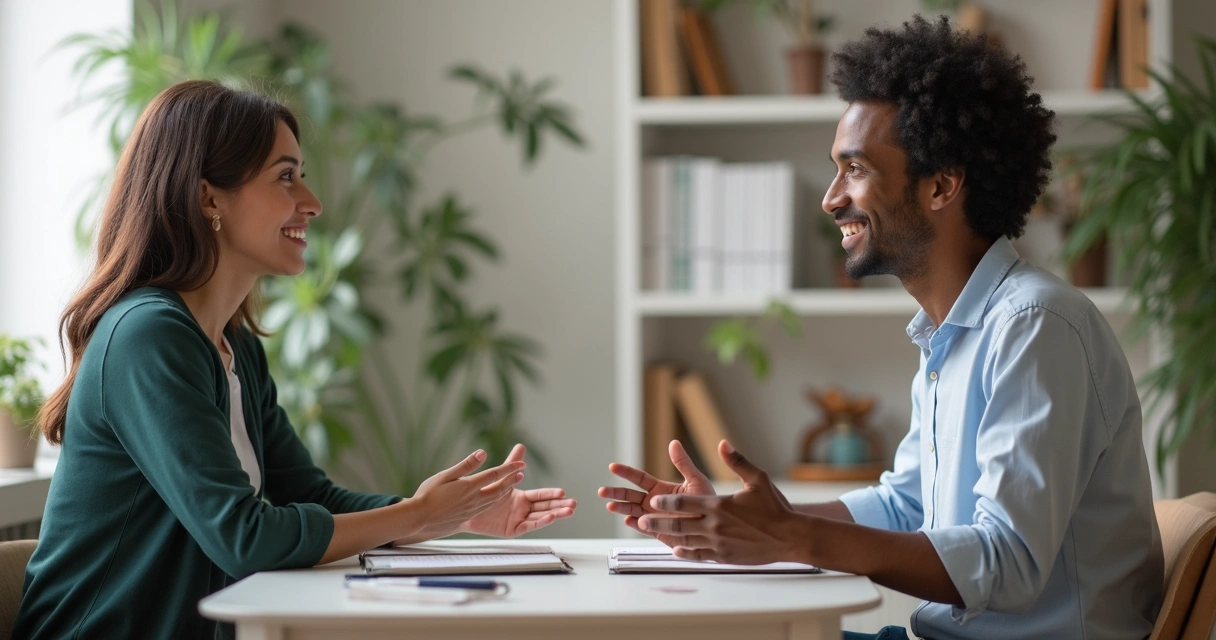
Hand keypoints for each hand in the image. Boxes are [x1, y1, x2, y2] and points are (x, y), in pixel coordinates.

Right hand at [404, 449, 525, 541]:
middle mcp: (474, 499)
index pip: (495, 475)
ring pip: (494, 500)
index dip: (509, 468)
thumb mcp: (445, 475)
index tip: (521, 463)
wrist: (419, 519)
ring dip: (505, 490)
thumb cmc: (428, 494)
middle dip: (511, 480)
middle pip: (499, 489)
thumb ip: (465, 465)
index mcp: (469, 487)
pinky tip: (494, 498)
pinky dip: (495, 500)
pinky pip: (486, 507)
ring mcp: (472, 510)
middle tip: (521, 473)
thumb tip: (482, 453)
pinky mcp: (468, 517)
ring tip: (512, 484)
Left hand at [461, 444, 577, 537]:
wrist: (465, 508)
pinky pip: (528, 525)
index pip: (540, 496)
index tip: (563, 492)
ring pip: (541, 517)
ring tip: (569, 511)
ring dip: (555, 514)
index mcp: (522, 498)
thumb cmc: (481, 493)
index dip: (551, 494)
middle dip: (560, 506)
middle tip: (574, 504)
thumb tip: (521, 445)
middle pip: (545, 507)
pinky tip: (550, 517)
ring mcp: (519, 520)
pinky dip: (540, 522)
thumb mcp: (500, 477)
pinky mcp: (512, 529)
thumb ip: (511, 463)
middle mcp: (523, 509)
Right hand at [598, 440, 715, 547]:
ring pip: (632, 512)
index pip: (639, 479)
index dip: (625, 472)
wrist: (716, 526)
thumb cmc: (709, 503)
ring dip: (621, 508)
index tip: (612, 467)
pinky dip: (635, 525)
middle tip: (602, 491)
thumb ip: (683, 463)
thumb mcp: (695, 480)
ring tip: (610, 506)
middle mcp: (655, 503)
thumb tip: (673, 442)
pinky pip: (644, 528)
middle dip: (616, 493)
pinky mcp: (659, 533)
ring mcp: (655, 518)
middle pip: (630, 496)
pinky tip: (628, 520)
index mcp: (661, 489)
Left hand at [638, 440, 797, 564]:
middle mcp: (714, 525)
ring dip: (666, 536)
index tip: (653, 501)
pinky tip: (677, 550)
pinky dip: (685, 553)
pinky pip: (699, 556)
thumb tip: (723, 443)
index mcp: (718, 505)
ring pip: (685, 540)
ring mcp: (718, 543)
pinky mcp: (725, 557)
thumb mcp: (757, 479)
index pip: (682, 503)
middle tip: (640, 519)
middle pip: (677, 523)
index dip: (665, 503)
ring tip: (651, 533)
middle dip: (656, 520)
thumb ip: (737, 461)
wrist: (791, 537)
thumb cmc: (776, 508)